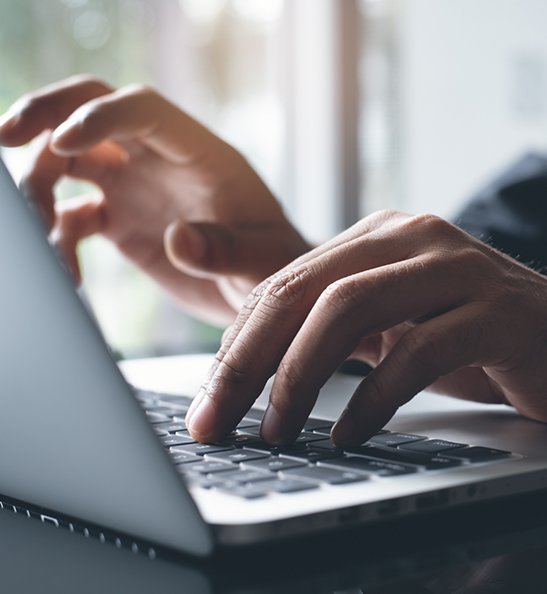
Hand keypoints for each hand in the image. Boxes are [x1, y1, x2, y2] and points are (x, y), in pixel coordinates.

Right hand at [0, 75, 309, 325]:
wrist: (264, 286)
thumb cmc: (275, 264)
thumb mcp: (263, 260)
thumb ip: (225, 249)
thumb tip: (178, 238)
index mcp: (201, 155)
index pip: (144, 110)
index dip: (100, 116)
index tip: (63, 142)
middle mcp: (161, 162)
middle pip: (92, 110)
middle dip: (45, 114)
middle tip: (5, 136)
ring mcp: (137, 189)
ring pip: (69, 161)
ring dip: (39, 185)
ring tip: (39, 232)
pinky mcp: (122, 222)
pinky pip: (73, 216)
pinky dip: (57, 239)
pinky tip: (68, 274)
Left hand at [184, 210, 546, 443]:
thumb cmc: (480, 340)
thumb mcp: (396, 329)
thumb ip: (337, 335)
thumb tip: (258, 377)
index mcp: (378, 238)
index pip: (282, 284)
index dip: (235, 346)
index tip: (208, 403)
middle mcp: (412, 239)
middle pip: (302, 292)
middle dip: (247, 364)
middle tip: (216, 422)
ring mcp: (457, 269)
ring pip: (349, 310)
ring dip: (300, 378)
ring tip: (277, 432)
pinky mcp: (498, 310)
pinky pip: (417, 350)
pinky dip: (373, 398)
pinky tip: (348, 434)